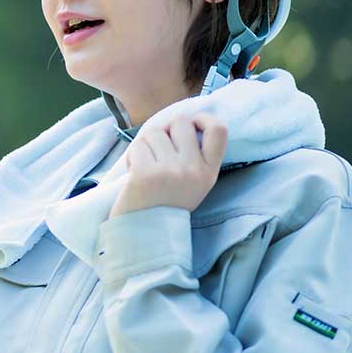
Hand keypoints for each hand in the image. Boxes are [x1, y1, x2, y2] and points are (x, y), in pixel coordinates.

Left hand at [108, 113, 227, 217]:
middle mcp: (193, 170)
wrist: (146, 234)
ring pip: (155, 131)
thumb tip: (180, 120)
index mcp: (209, 172)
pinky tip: (134, 172)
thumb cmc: (166, 202)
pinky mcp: (146, 173)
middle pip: (181, 122)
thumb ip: (193, 155)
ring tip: (146, 165)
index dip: (204, 118)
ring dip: (146, 144)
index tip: (192, 123)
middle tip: (158, 150)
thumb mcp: (193, 182)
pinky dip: (132, 155)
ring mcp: (170, 171)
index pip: (219, 130)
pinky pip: (137, 145)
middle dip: (166, 130)